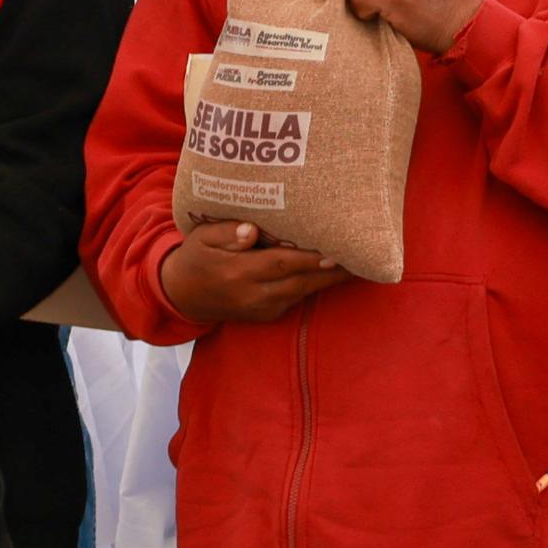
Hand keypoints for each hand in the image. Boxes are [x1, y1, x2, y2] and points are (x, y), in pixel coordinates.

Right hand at [157, 219, 348, 326]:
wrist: (181, 295)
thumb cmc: (196, 257)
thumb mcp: (202, 238)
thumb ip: (227, 233)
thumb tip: (252, 231)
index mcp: (237, 273)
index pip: (281, 264)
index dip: (310, 259)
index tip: (338, 250)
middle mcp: (252, 295)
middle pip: (301, 281)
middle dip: (334, 270)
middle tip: (366, 255)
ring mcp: (261, 309)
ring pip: (303, 292)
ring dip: (331, 278)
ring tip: (361, 261)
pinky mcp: (266, 316)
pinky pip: (296, 299)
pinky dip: (316, 285)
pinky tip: (336, 271)